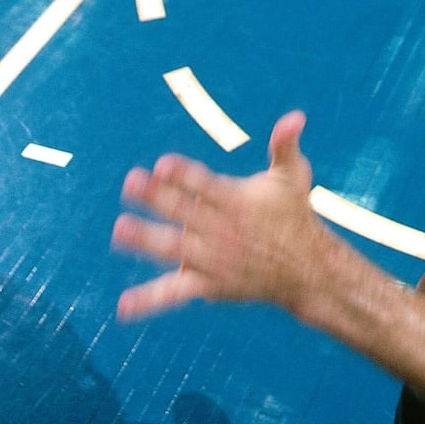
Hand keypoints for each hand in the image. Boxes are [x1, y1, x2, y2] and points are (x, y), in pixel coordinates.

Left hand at [113, 112, 324, 319]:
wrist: (304, 270)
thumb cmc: (293, 214)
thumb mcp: (293, 176)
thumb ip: (285, 145)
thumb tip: (296, 116)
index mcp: (236, 202)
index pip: (205, 186)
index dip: (184, 175)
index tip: (162, 165)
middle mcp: (222, 232)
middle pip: (184, 212)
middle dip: (156, 198)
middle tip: (130, 182)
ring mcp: (212, 261)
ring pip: (173, 249)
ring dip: (146, 240)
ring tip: (120, 229)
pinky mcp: (207, 285)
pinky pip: (174, 292)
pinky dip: (149, 300)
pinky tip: (123, 306)